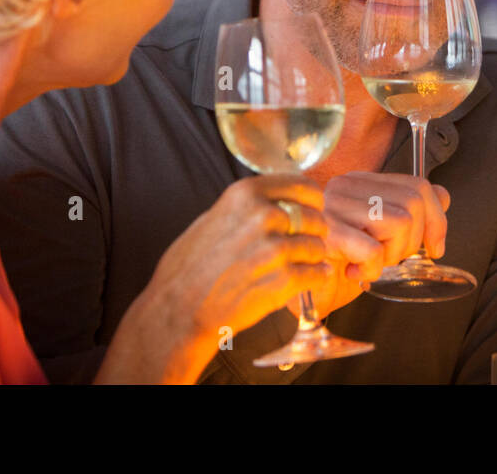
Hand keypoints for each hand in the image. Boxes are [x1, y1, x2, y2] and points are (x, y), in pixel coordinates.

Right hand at [96, 174, 330, 383]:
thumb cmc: (189, 267)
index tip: (312, 210)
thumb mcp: (214, 217)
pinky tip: (304, 280)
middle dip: (313, 232)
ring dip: (312, 258)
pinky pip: (318, 273)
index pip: (303, 186)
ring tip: (296, 266)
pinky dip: (315, 278)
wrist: (178, 310)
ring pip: (318, 247)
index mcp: (246, 194)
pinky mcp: (284, 280)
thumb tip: (279, 200)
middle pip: (315, 217)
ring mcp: (275, 248)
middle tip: (301, 245)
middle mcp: (264, 215)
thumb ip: (248, 206)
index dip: (312, 201)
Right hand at [293, 172, 450, 319]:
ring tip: (369, 263)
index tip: (435, 247)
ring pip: (401, 222)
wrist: (292, 288)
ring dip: (393, 254)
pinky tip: (356, 273)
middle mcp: (346, 187)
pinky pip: (375, 250)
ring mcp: (334, 207)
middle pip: (415, 201)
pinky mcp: (327, 234)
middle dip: (415, 239)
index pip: (416, 184)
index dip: (436, 218)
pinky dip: (373, 269)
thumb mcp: (375, 235)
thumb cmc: (334, 263)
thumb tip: (443, 196)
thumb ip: (404, 211)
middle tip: (389, 258)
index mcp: (358, 182)